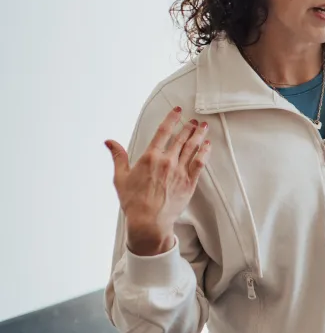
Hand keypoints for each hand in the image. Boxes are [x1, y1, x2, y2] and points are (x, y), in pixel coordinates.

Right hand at [105, 107, 210, 255]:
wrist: (149, 221)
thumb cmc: (133, 201)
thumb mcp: (120, 177)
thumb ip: (118, 157)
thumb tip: (109, 142)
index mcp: (150, 158)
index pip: (163, 132)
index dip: (172, 119)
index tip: (178, 111)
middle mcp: (167, 161)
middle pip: (181, 138)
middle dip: (188, 127)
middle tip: (194, 120)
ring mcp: (180, 171)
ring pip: (192, 148)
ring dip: (198, 135)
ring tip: (204, 127)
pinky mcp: (189, 182)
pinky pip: (200, 163)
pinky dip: (204, 152)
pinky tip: (207, 145)